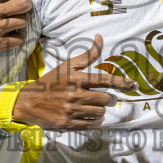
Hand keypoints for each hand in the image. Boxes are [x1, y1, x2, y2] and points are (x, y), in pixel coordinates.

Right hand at [10, 36, 136, 129]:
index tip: (134, 85)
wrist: (28, 102)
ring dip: (101, 110)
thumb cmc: (50, 83)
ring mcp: (70, 110)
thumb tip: (100, 38)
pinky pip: (91, 124)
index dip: (122, 82)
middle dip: (110, 99)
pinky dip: (95, 121)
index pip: (104, 79)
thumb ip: (87, 55)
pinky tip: (91, 116)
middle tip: (106, 98)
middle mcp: (74, 94)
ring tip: (94, 106)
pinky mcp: (67, 124)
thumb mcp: (67, 66)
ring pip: (100, 112)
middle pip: (105, 99)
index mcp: (75, 78)